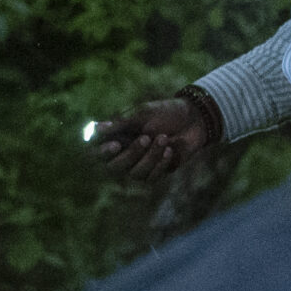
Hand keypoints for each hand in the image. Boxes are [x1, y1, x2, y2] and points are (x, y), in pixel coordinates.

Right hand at [89, 97, 213, 182]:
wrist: (194, 119)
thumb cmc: (165, 112)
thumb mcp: (143, 113)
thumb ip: (121, 123)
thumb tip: (96, 128)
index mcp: (117, 137)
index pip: (98, 152)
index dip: (102, 153)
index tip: (115, 145)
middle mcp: (124, 153)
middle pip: (114, 167)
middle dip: (130, 154)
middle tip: (145, 138)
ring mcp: (140, 165)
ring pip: (134, 173)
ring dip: (150, 157)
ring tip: (163, 138)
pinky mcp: (156, 172)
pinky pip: (151, 177)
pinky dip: (160, 164)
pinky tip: (169, 149)